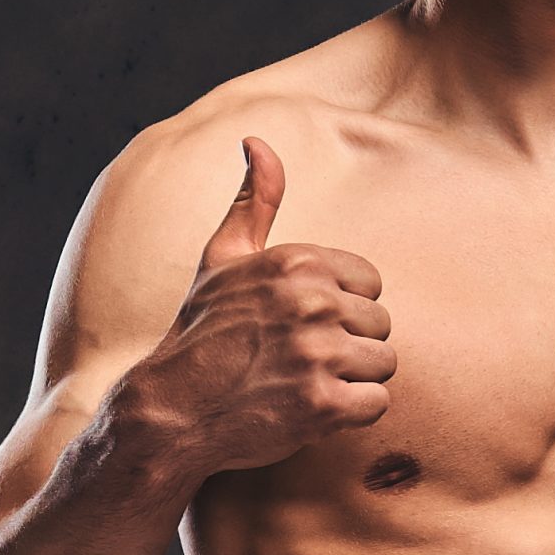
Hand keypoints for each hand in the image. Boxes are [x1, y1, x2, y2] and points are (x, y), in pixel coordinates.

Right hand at [120, 137, 394, 475]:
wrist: (171, 411)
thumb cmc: (202, 333)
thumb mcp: (222, 258)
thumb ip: (253, 201)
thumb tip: (257, 141)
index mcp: (296, 261)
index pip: (370, 283)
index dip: (342, 310)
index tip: (303, 326)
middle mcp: (311, 301)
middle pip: (380, 325)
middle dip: (348, 347)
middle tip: (298, 362)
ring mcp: (318, 354)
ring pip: (383, 363)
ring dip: (352, 381)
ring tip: (305, 385)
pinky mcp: (323, 404)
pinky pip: (377, 403)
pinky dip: (350, 413)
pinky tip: (311, 411)